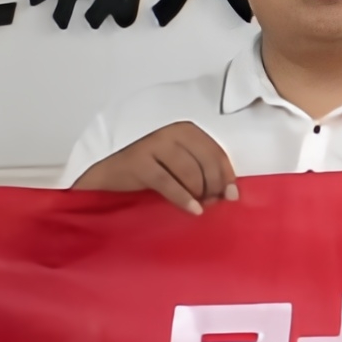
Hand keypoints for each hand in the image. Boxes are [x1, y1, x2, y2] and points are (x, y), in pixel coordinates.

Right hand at [74, 121, 243, 213]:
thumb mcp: (182, 169)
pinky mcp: (138, 160)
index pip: (216, 153)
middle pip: (206, 162)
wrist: (111, 177)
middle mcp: (171, 132)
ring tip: (199, 206)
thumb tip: (230, 194)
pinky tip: (193, 209)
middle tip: (212, 203)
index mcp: (186, 131)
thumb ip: (205, 174)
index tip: (231, 196)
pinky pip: (168, 182)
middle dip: (213, 186)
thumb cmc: (151, 174)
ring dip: (199, 193)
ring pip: (190, 171)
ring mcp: (153, 144)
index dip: (227, 176)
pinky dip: (183, 198)